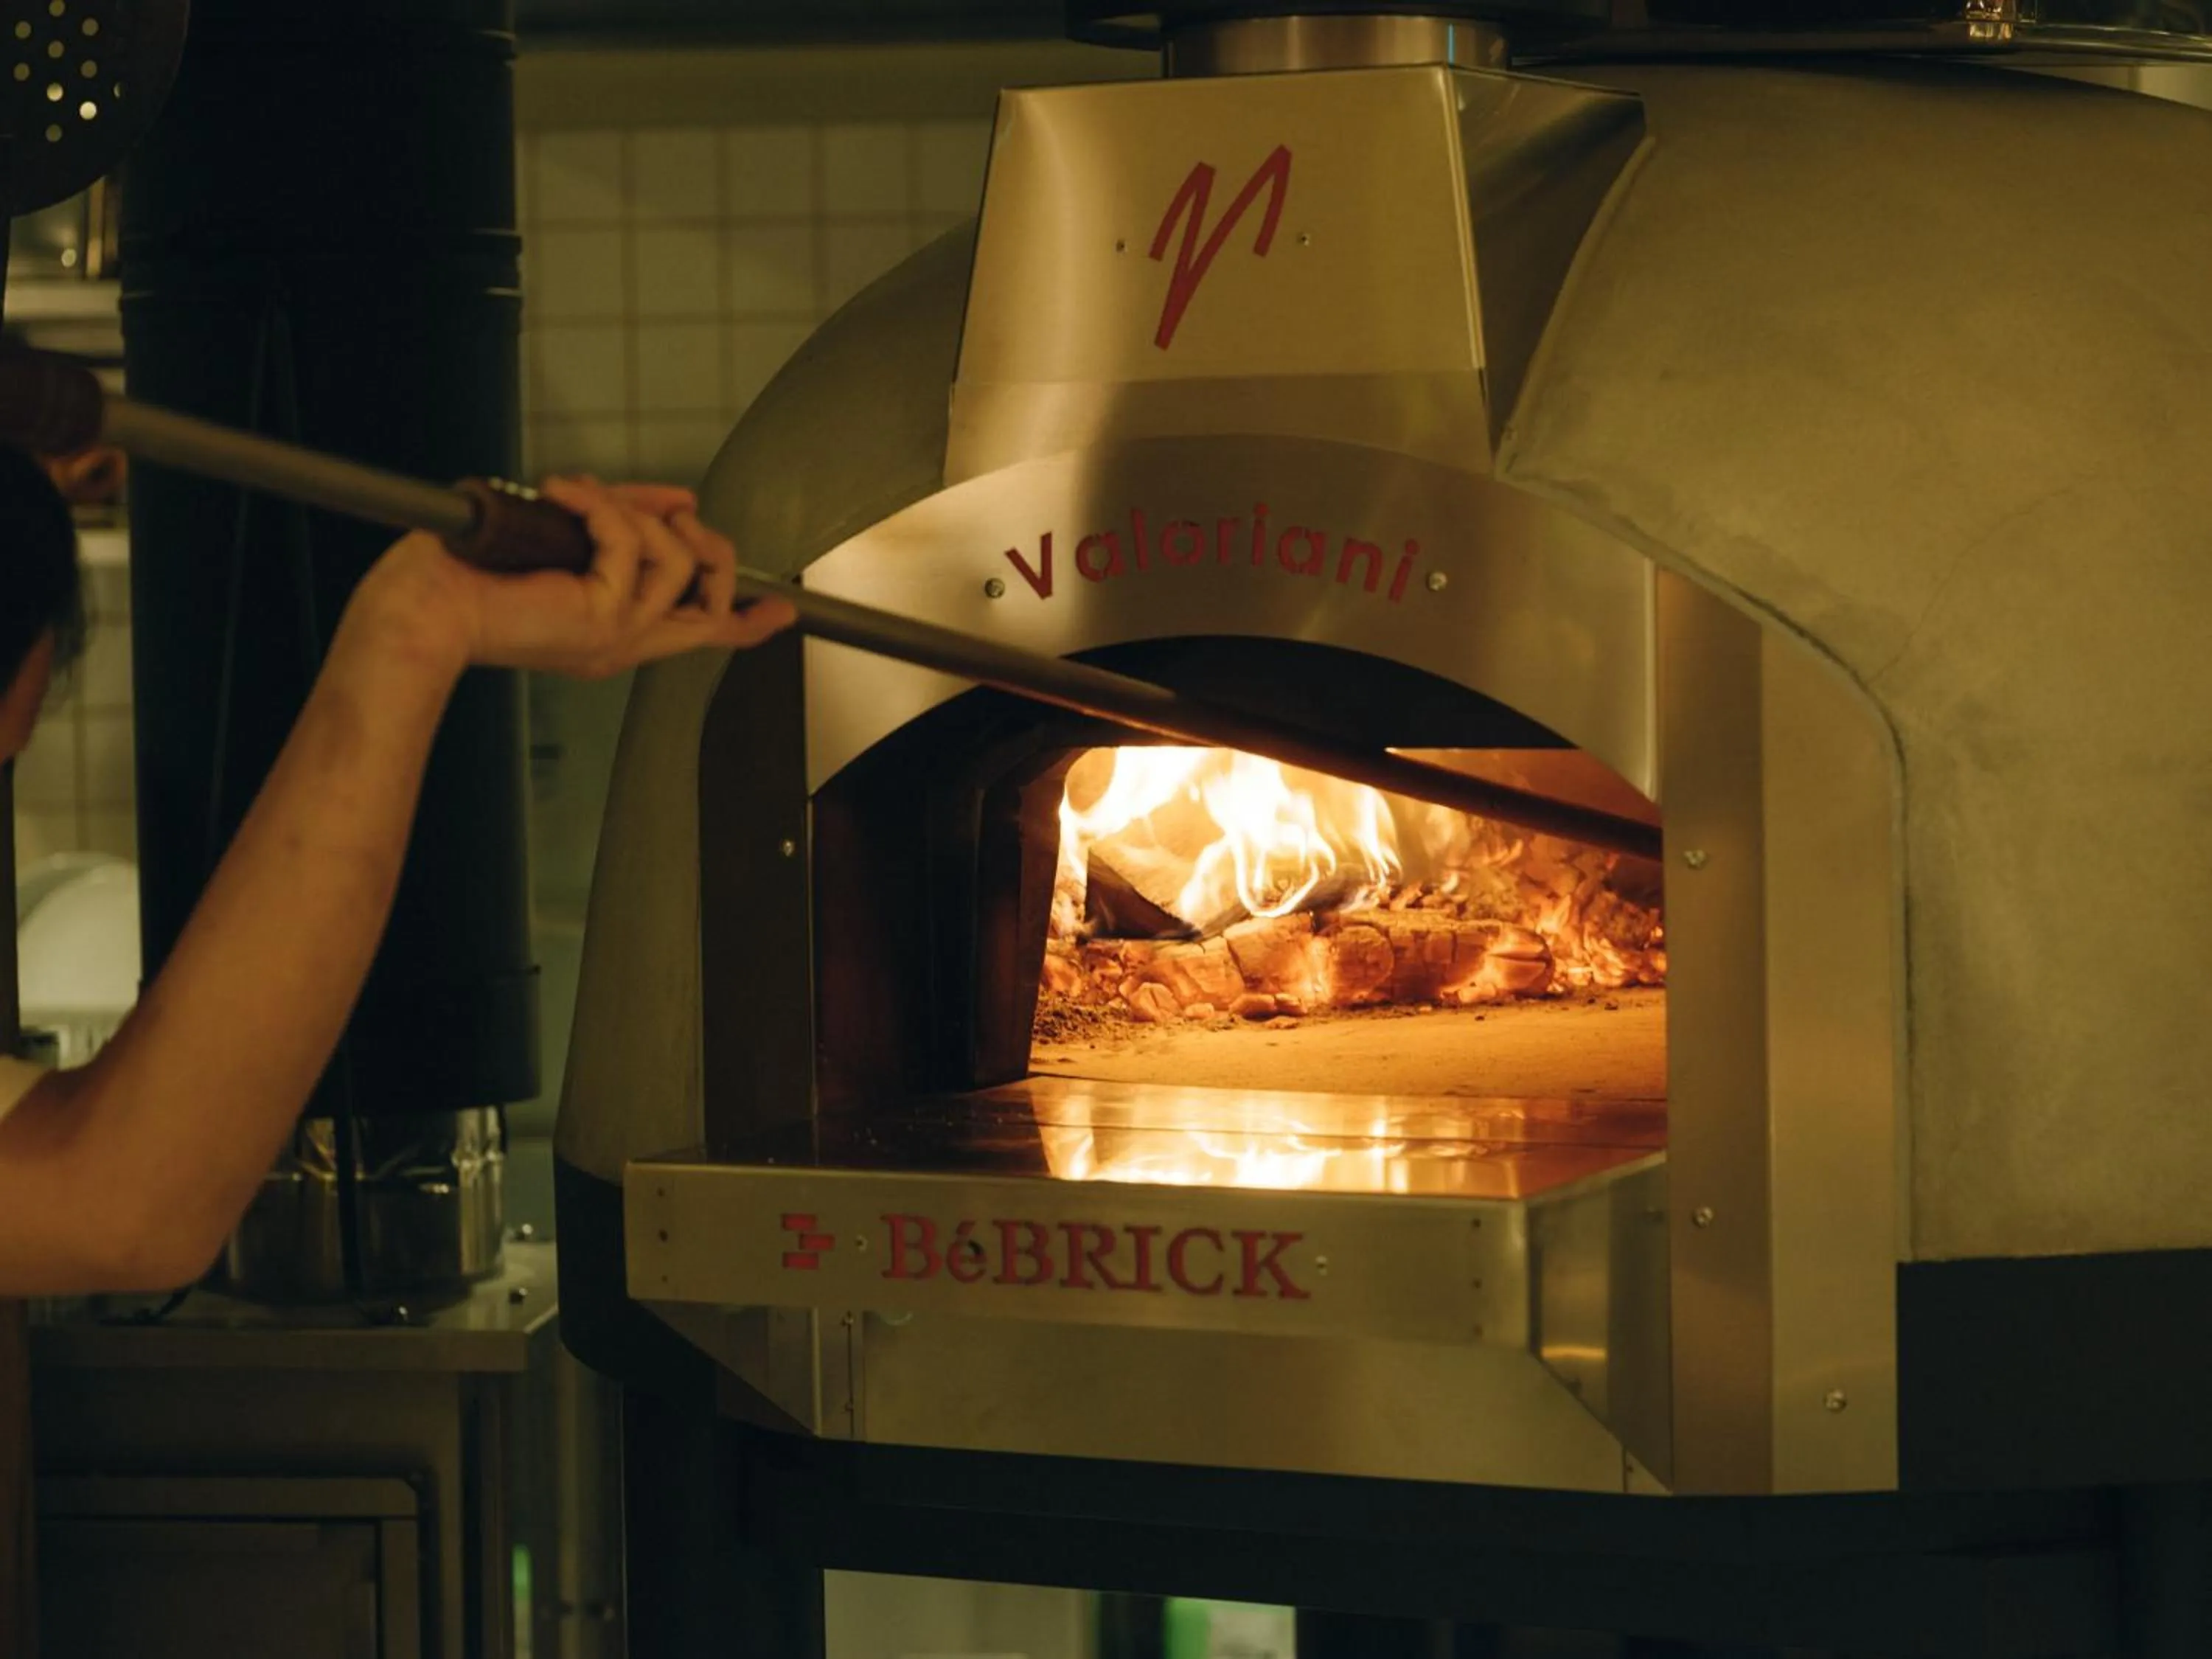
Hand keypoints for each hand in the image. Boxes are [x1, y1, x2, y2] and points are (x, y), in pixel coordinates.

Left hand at [352, 477, 795, 678]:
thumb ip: (622, 521)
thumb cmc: (469, 577)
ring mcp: (619, 634)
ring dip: (634, 510)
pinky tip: (559, 493)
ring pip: (681, 562)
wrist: (425, 607)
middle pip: (713, 605)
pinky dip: (598, 504)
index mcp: (610, 634)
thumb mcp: (565, 538)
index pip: (698, 635)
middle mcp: (622, 643)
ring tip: (579, 495)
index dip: (746, 621)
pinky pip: (631, 542)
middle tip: (676, 511)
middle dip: (711, 547)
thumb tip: (678, 498)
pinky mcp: (604, 615)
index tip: (782, 611)